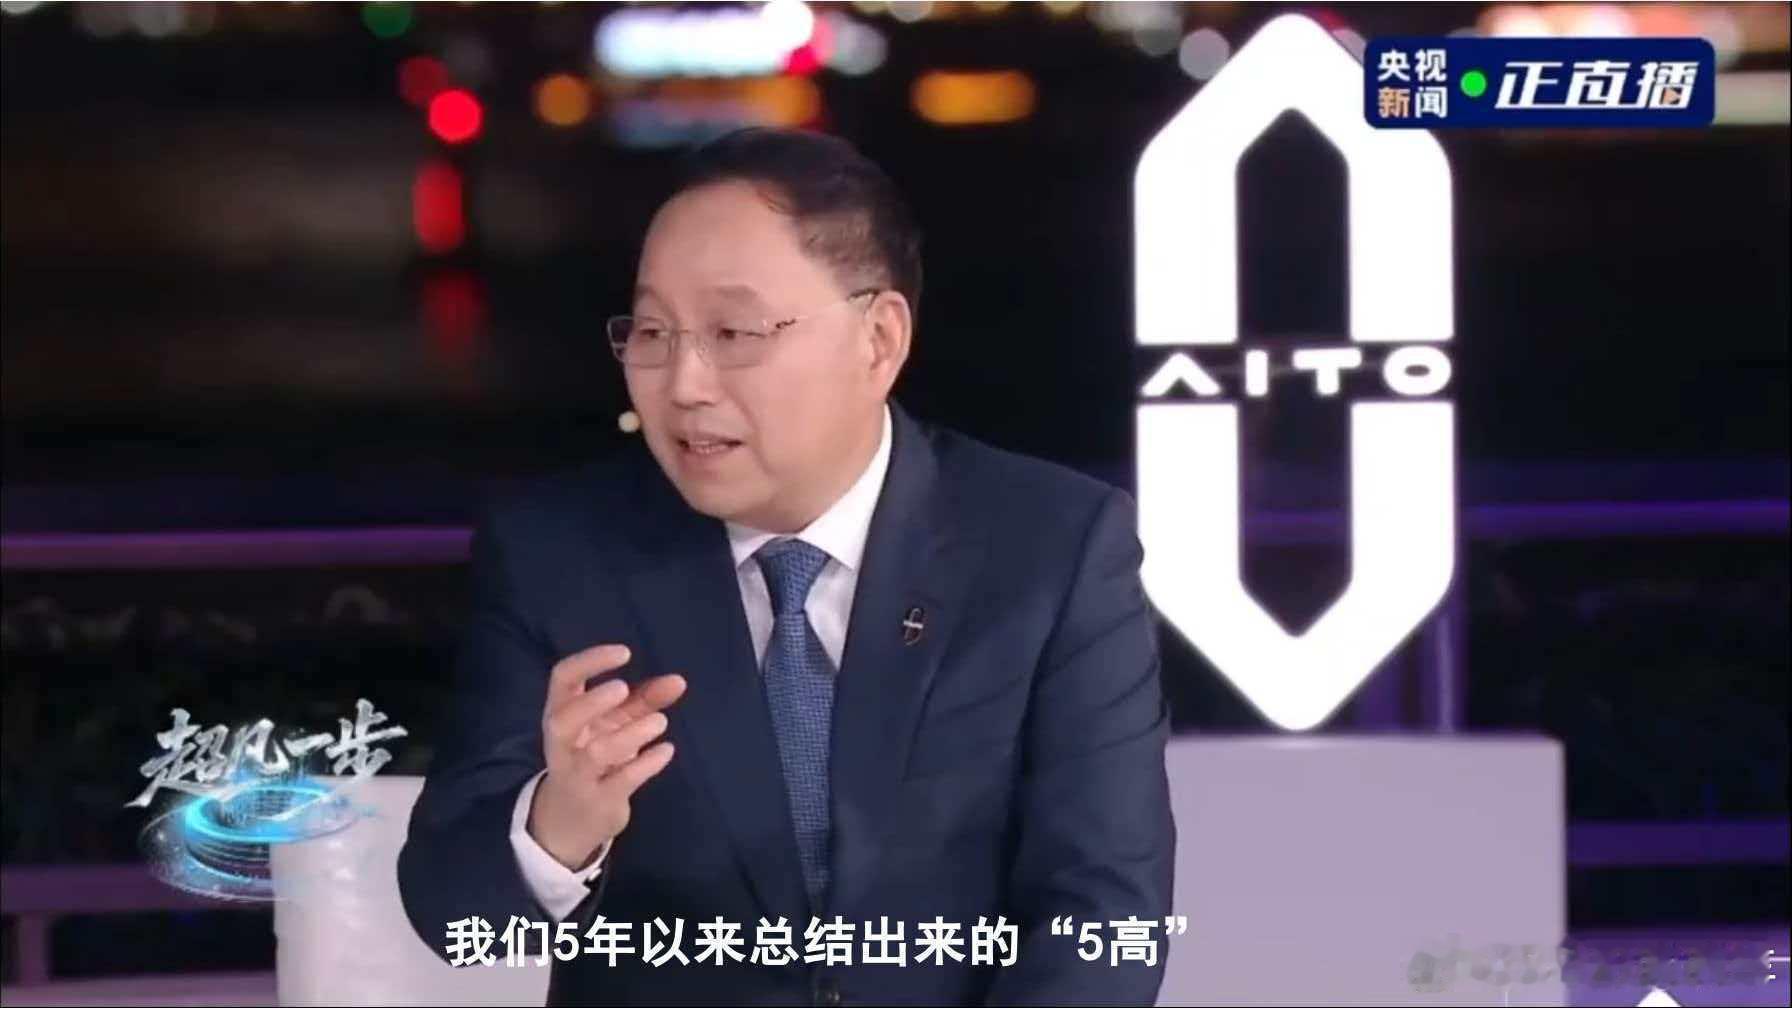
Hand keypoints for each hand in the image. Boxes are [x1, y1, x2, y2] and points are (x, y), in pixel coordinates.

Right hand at [528, 643, 685, 869]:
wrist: (570, 820)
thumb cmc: (594, 758)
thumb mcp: (615, 725)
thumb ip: (644, 700)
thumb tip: (679, 680)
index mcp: (561, 712)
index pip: (562, 678)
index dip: (589, 661)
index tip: (625, 653)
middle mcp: (562, 744)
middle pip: (563, 719)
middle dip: (592, 703)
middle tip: (623, 688)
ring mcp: (577, 775)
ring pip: (597, 753)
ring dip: (630, 734)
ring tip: (661, 721)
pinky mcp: (599, 800)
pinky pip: (621, 781)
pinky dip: (646, 764)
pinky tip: (666, 751)